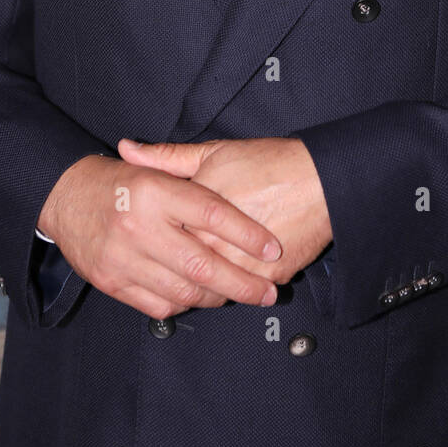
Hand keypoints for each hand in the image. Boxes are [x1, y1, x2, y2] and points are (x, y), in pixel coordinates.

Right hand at [36, 153, 282, 319]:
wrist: (64, 197)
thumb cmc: (120, 182)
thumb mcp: (153, 166)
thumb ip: (191, 170)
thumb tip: (239, 176)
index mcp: (155, 189)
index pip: (212, 214)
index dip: (247, 234)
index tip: (272, 248)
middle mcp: (139, 225)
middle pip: (202, 264)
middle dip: (243, 284)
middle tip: (269, 292)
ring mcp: (123, 258)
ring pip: (183, 291)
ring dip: (218, 298)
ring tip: (239, 295)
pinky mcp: (112, 282)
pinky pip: (159, 305)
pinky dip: (185, 305)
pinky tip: (200, 297)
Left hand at [118, 137, 332, 287]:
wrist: (320, 180)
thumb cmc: (269, 163)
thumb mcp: (214, 152)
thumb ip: (166, 157)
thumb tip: (127, 149)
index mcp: (195, 212)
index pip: (161, 242)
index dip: (151, 249)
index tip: (146, 250)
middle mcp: (215, 243)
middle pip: (182, 273)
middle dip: (172, 278)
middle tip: (165, 277)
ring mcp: (242, 266)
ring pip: (211, 292)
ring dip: (202, 293)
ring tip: (196, 287)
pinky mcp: (268, 279)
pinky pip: (242, 297)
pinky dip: (233, 296)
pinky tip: (228, 289)